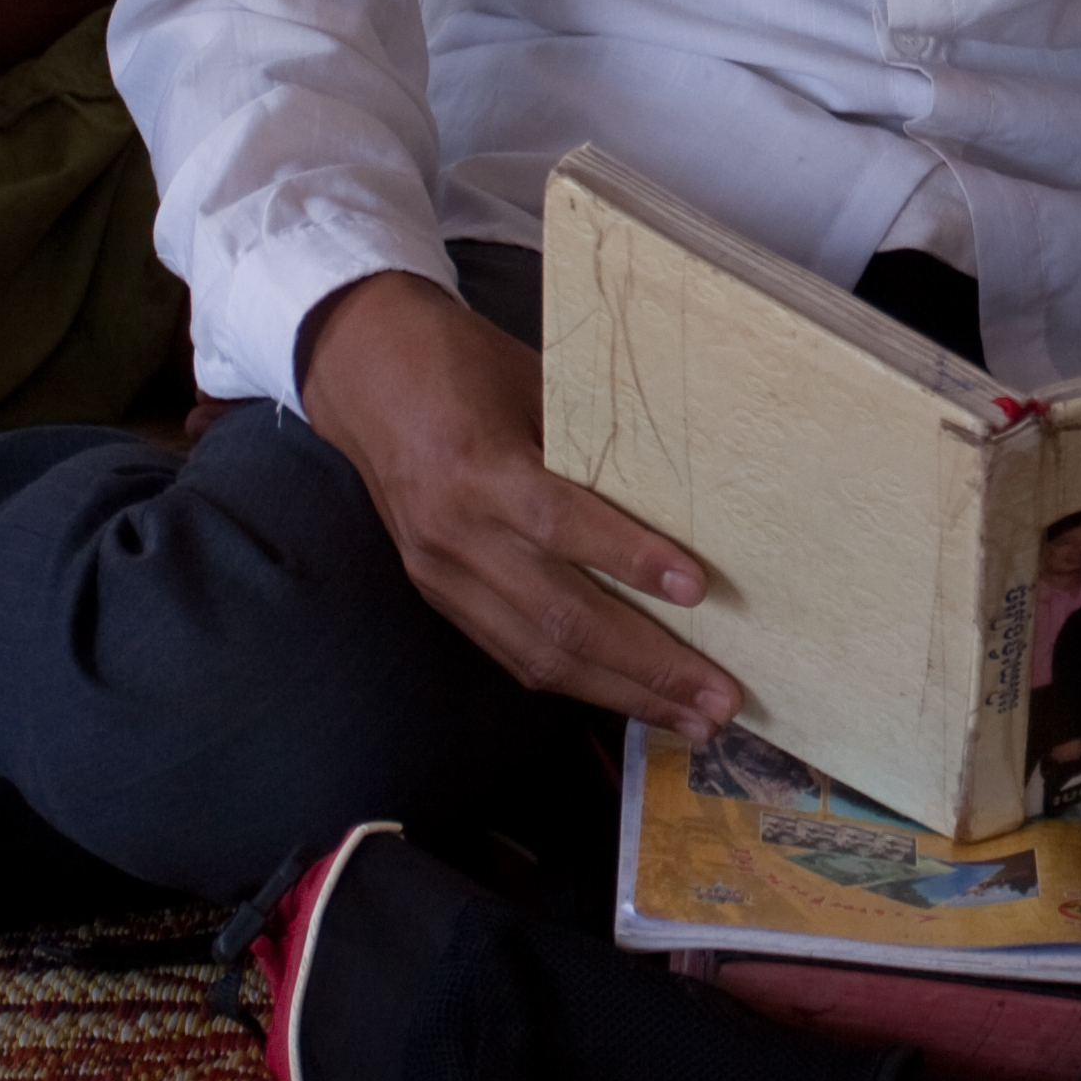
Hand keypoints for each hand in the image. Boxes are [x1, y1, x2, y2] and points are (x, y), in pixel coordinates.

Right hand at [299, 269, 738, 735]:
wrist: (360, 368)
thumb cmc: (461, 361)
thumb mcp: (533, 379)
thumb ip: (589, 444)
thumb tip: (678, 492)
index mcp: (478, 467)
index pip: (562, 524)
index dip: (632, 559)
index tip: (699, 589)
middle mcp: (455, 533)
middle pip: (560, 617)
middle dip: (647, 666)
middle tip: (719, 698)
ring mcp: (440, 573)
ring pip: (538, 654)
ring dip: (621, 693)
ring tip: (691, 718)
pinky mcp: (436, 595)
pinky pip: (512, 652)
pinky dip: (576, 679)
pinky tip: (628, 697)